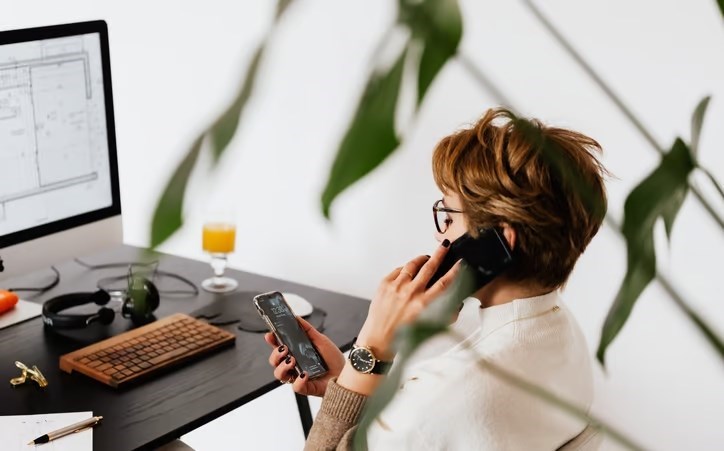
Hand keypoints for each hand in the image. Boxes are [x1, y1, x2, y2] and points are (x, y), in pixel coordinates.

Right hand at [264, 317, 344, 396]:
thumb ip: (307, 330)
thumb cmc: (333, 358)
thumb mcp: (320, 340)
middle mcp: (294, 366)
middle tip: (284, 349)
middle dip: (275, 355)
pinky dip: (299, 380)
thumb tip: (296, 318)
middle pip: (274, 362)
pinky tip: (305, 373)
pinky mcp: (305, 388)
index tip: (270, 334)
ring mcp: (298, 377)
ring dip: (282, 367)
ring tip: (292, 360)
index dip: (272, 341)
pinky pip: (295, 387)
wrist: (346, 372)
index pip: (279, 347)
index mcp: (296, 353)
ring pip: (279, 375)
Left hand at [356, 240, 460, 358]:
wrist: (378, 340)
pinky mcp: (385, 284)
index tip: (460, 263)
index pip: (445, 282)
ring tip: (426, 258)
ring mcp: (396, 287)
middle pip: (430, 266)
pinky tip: (408, 272)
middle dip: (439, 254)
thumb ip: (444, 313)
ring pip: (413, 265)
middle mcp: (411, 293)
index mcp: (424, 304)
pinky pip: (398, 270)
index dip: (455, 271)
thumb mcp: (429, 327)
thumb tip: (455, 302)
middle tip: (444, 246)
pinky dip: (405, 270)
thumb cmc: (402, 336)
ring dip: (421, 259)